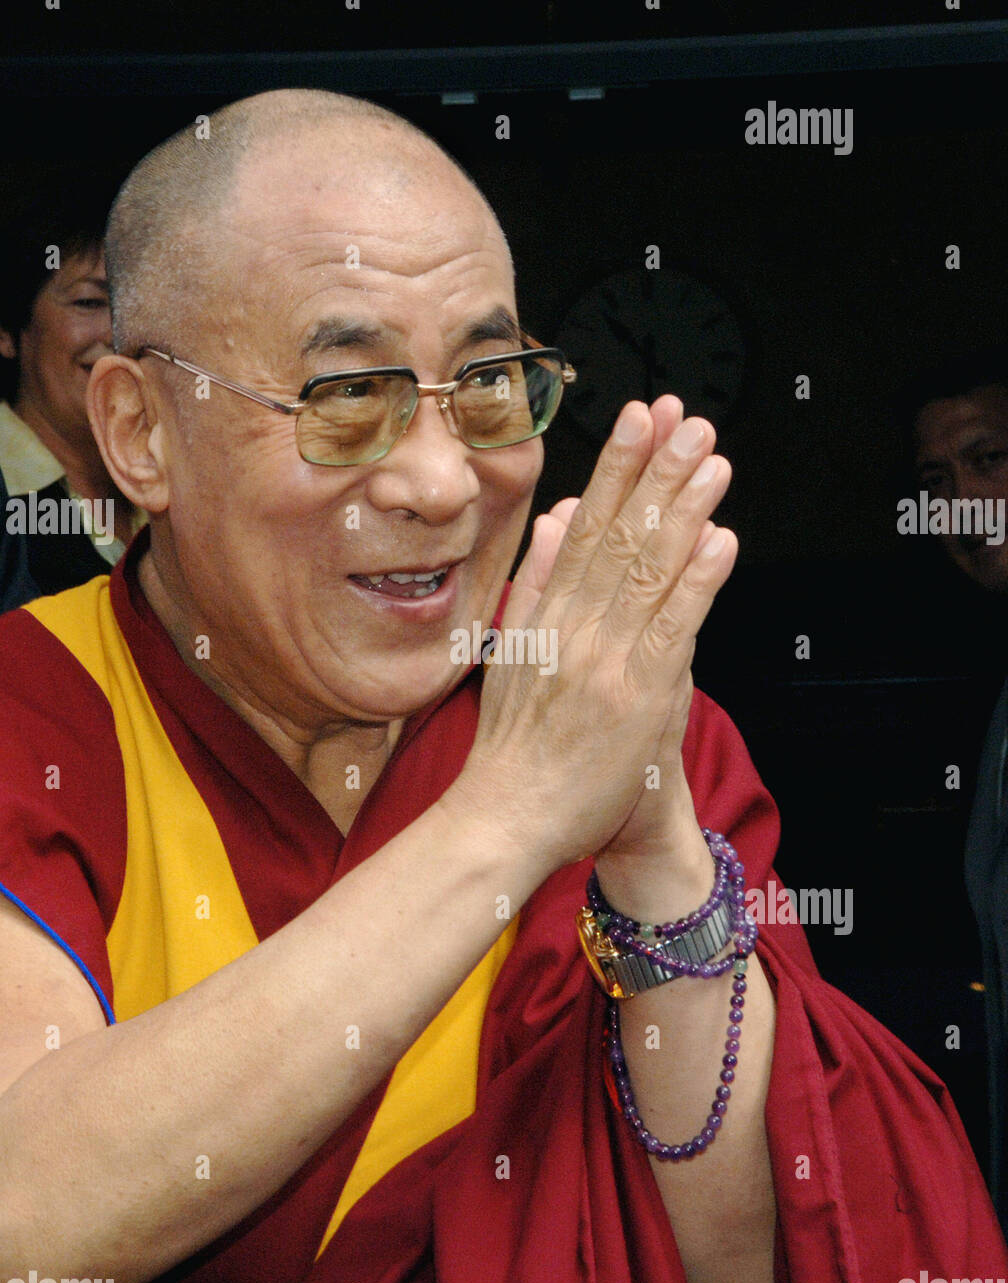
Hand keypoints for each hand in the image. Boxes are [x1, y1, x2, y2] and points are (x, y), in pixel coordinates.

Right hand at [448, 394, 736, 879]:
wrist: (506, 815)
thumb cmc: (513, 744)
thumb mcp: (512, 647)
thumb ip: (536, 579)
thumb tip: (553, 517)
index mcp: (545, 611)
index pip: (585, 525)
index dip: (616, 468)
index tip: (639, 419)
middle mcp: (573, 625)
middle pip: (620, 534)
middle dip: (656, 471)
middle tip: (688, 420)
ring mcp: (605, 658)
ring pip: (649, 570)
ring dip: (684, 510)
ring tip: (712, 461)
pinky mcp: (636, 695)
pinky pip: (671, 629)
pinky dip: (696, 583)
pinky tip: (719, 540)